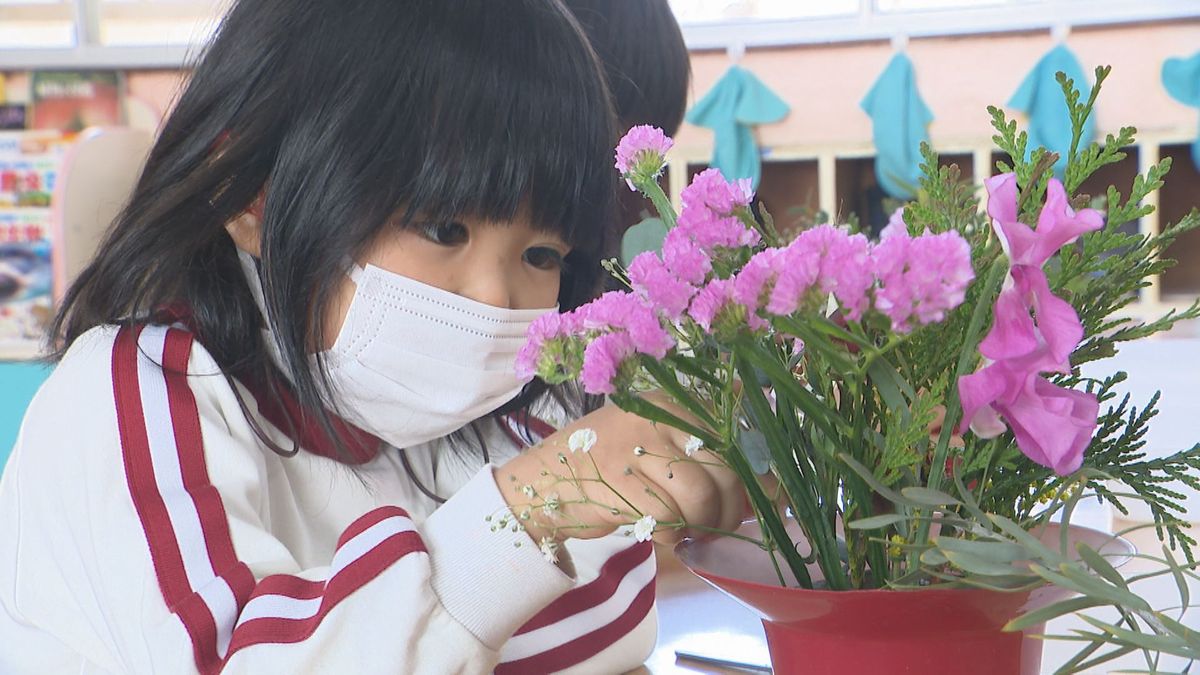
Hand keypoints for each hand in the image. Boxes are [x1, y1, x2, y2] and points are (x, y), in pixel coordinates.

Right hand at [495, 394, 748, 545]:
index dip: (753, 478)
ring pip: (699, 494)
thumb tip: (773, 490)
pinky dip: (674, 536)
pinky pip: (668, 517)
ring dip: (703, 524)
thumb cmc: (609, 466)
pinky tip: (665, 535)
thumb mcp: (657, 445)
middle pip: (723, 468)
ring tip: (692, 533)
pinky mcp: (618, 483)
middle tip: (718, 527)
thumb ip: (707, 458)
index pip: (733, 439)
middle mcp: (657, 418)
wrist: (542, 481)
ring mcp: (635, 448)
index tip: (756, 504)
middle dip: (730, 509)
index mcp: (672, 405)